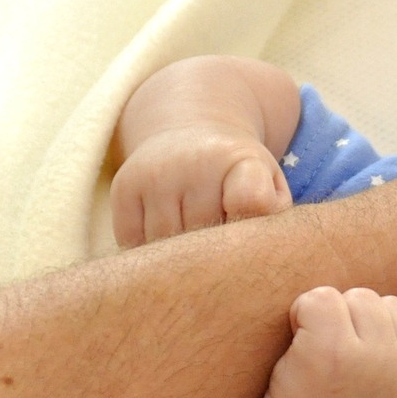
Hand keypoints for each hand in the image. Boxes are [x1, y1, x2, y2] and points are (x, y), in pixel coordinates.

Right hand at [110, 124, 291, 247]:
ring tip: (195, 252)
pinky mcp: (123, 190)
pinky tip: (167, 244)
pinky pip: (136, 247)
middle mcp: (193, 162)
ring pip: (167, 251)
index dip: (251, 236)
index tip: (248, 244)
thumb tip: (251, 263)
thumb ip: (273, 221)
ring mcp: (154, 176)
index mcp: (239, 159)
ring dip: (181, 263)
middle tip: (222, 259)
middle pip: (205, 241)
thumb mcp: (270, 187)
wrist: (188, 133)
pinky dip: (151, 257)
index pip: (251, 204)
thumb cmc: (239, 178)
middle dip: (216, 258)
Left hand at [262, 287, 396, 397]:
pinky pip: (322, 298)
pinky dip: (304, 311)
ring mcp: (375, 357)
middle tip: (342, 363)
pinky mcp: (333, 348)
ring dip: (335, 317)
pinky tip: (300, 341)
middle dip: (364, 324)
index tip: (371, 360)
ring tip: (322, 354)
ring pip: (359, 298)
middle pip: (392, 305)